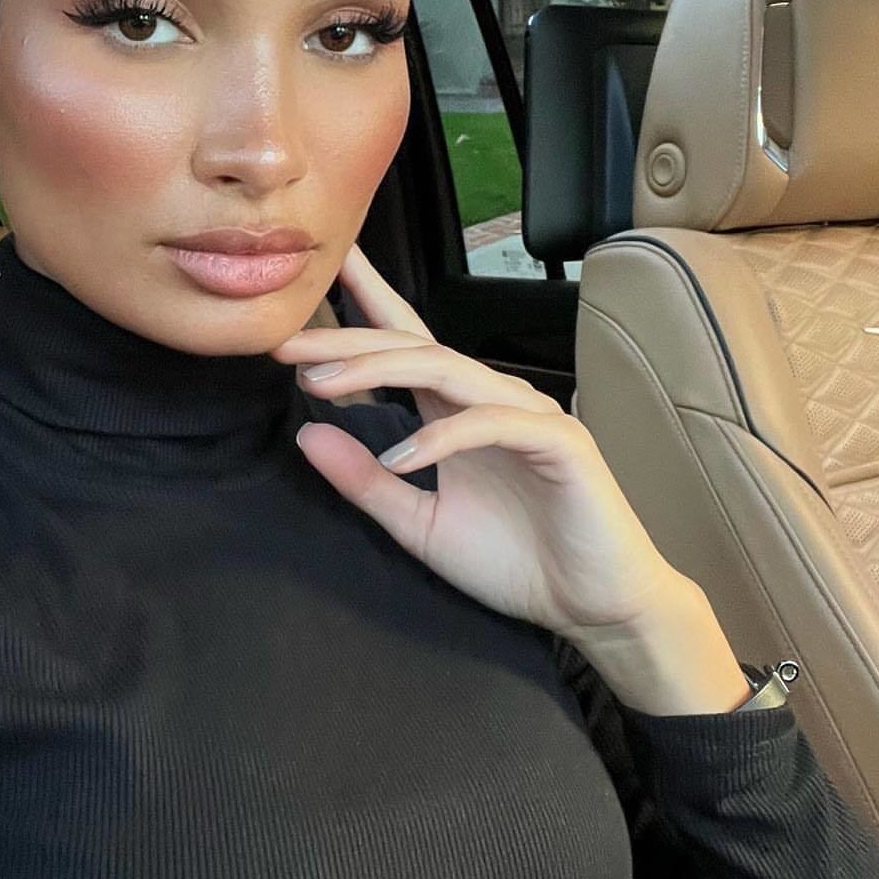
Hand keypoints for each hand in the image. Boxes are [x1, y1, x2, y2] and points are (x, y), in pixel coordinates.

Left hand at [270, 242, 692, 655]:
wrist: (595, 609)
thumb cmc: (517, 563)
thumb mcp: (419, 525)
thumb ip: (366, 482)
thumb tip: (306, 434)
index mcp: (457, 411)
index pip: (405, 342)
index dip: (365, 300)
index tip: (322, 270)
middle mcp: (491, 400)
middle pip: (413, 348)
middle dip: (346, 339)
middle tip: (283, 341)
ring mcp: (528, 416)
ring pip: (447, 371)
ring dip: (378, 372)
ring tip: (320, 384)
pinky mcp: (561, 444)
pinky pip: (491, 424)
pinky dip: (442, 438)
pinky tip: (400, 457)